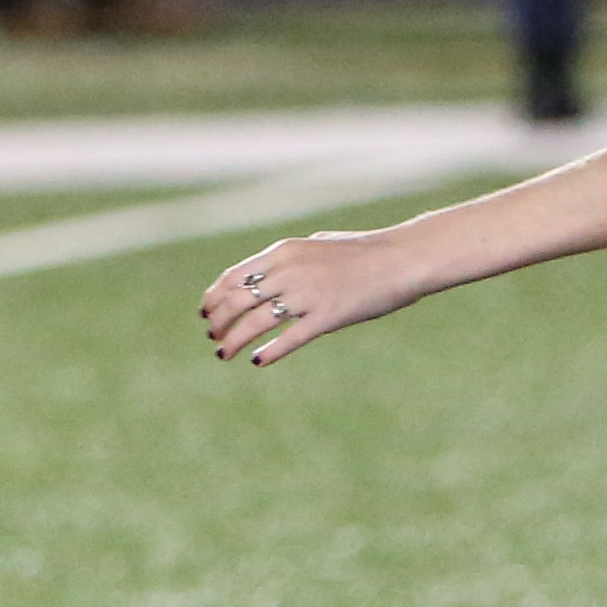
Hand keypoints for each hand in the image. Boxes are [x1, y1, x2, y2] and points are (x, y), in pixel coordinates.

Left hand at [200, 230, 428, 366]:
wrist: (401, 258)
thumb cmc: (364, 252)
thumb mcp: (319, 245)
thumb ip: (292, 258)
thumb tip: (271, 270)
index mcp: (283, 252)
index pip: (234, 276)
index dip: (215, 297)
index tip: (206, 312)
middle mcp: (289, 272)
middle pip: (238, 301)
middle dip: (219, 321)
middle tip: (213, 336)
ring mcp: (307, 295)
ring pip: (256, 322)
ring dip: (234, 340)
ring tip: (223, 353)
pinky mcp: (326, 316)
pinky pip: (289, 338)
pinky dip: (270, 351)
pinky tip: (258, 361)